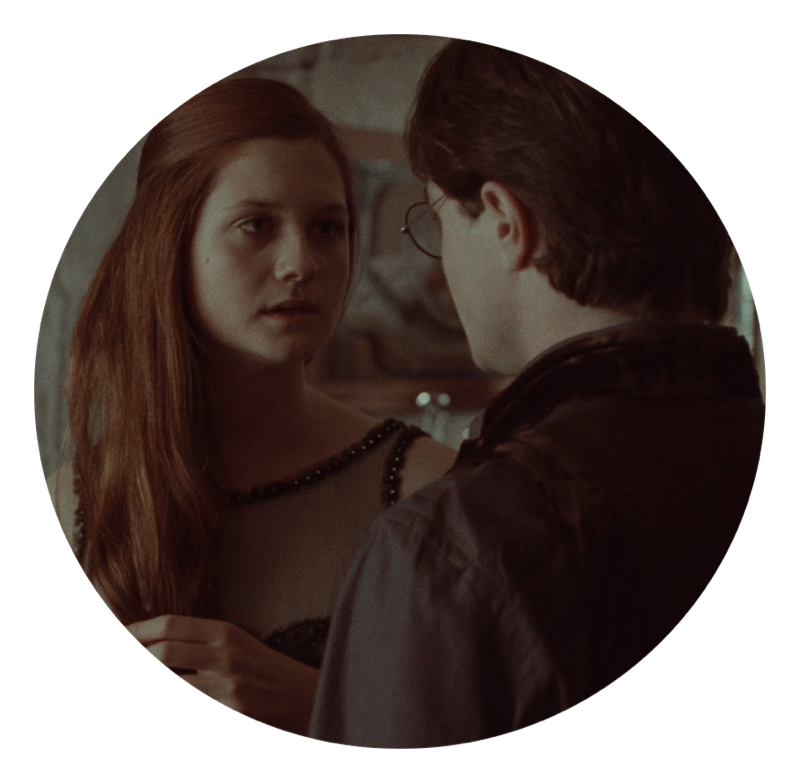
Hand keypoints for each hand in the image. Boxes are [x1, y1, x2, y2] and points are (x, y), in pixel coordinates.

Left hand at [128, 615, 318, 734]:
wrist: (304, 697)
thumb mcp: (235, 644)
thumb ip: (198, 642)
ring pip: (169, 685)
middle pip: (162, 653)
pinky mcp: (231, 715)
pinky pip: (188, 708)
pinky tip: (174, 696)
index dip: (136, 632)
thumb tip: (150, 644)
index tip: (117, 638)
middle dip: (132, 659)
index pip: (169, 626)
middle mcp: (225, 655)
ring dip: (148, 681)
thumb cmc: (263, 670)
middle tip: (117, 657)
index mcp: (225, 632)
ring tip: (141, 676)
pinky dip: (173, 700)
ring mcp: (227, 687)